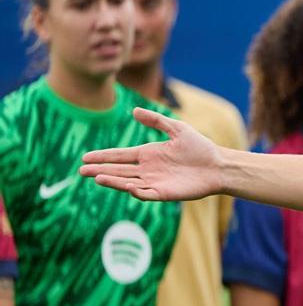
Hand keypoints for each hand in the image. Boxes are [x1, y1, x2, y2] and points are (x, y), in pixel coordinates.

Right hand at [80, 108, 223, 200]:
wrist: (218, 165)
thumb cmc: (200, 147)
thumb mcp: (177, 129)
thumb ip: (156, 121)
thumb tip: (134, 111)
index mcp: (148, 154)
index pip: (120, 156)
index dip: (103, 156)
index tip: (85, 157)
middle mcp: (148, 169)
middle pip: (119, 171)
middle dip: (100, 170)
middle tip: (82, 170)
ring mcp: (155, 182)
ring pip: (128, 183)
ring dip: (113, 181)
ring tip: (97, 178)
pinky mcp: (165, 193)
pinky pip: (147, 194)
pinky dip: (137, 191)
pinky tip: (127, 186)